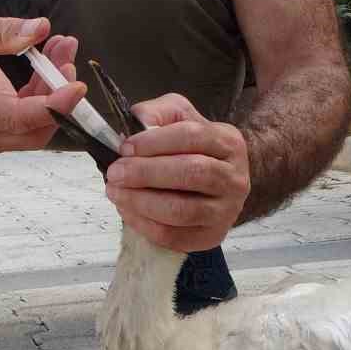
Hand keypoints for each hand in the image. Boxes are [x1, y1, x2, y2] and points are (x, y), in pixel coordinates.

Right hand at [0, 10, 86, 156]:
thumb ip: (1, 31)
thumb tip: (41, 29)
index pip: (14, 118)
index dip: (51, 106)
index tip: (77, 87)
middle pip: (31, 128)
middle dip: (57, 95)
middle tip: (66, 55)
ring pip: (37, 127)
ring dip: (56, 91)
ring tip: (61, 49)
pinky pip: (32, 121)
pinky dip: (47, 95)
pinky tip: (53, 62)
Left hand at [105, 93, 250, 252]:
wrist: (217, 182)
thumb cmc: (192, 147)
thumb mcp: (178, 117)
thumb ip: (158, 112)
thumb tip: (138, 122)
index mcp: (228, 142)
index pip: (192, 137)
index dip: (154, 142)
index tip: (125, 147)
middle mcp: (235, 178)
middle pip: (191, 174)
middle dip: (146, 173)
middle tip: (115, 172)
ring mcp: (225, 211)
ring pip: (182, 210)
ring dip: (142, 202)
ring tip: (116, 192)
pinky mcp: (210, 236)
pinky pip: (174, 236)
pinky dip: (144, 225)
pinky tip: (127, 210)